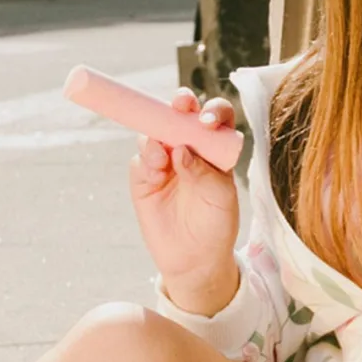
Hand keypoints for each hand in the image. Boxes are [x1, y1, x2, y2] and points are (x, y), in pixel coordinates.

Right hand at [128, 88, 241, 301]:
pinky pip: (140, 159)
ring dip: (158, 135)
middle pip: (182, 114)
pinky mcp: (144, 176)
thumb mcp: (221, 199)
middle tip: (181, 105)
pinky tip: (155, 173)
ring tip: (163, 159)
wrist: (194, 258)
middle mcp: (189, 147)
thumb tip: (181, 150)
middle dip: (181, 103)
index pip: (216, 118)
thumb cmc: (216, 224)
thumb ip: (205, 173)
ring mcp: (164, 159)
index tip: (208, 121)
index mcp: (216, 148)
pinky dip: (146, 160)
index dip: (213, 111)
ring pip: (156, 132)